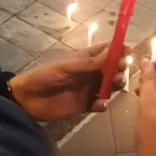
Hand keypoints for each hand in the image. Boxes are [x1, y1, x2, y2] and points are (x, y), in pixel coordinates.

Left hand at [9, 44, 127, 120]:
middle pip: (111, 69)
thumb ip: (89, 63)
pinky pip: (99, 104)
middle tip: (121, 71)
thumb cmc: (45, 76)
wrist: (27, 99)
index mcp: (84, 59)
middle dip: (119, 69)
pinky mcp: (84, 105)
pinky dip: (102, 104)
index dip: (117, 50)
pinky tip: (99, 104)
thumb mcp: (66, 67)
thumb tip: (111, 52)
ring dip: (115, 85)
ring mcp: (88, 89)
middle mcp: (89, 73)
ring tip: (116, 85)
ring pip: (109, 86)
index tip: (128, 52)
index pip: (105, 51)